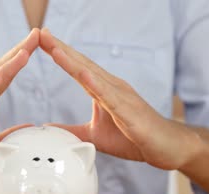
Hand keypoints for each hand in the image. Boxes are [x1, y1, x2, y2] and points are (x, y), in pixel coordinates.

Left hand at [39, 28, 201, 170]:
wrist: (167, 146)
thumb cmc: (134, 138)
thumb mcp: (94, 135)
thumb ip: (71, 130)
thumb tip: (48, 128)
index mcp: (104, 91)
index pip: (78, 68)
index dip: (60, 54)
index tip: (41, 40)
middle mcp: (112, 88)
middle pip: (82, 65)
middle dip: (61, 49)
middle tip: (41, 33)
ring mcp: (122, 97)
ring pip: (93, 77)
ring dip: (73, 62)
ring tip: (54, 48)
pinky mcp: (129, 113)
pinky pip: (111, 97)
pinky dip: (97, 85)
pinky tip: (84, 75)